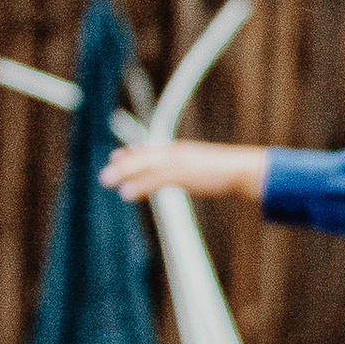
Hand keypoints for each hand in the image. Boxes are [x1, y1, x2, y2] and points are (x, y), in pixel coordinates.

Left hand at [101, 139, 270, 205]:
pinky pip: (154, 179)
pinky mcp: (181, 173)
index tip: (116, 157)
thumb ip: (191, 170)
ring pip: (143, 166)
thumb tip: (189, 175)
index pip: (150, 150)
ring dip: (123, 174)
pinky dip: (139, 186)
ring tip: (106, 182)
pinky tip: (126, 194)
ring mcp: (177, 161)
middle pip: (142, 157)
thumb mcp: (204, 168)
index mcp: (180, 151)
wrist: (240, 169)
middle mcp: (175, 153)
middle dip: (123, 165)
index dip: (132, 154)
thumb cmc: (227, 171)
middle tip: (104, 176)